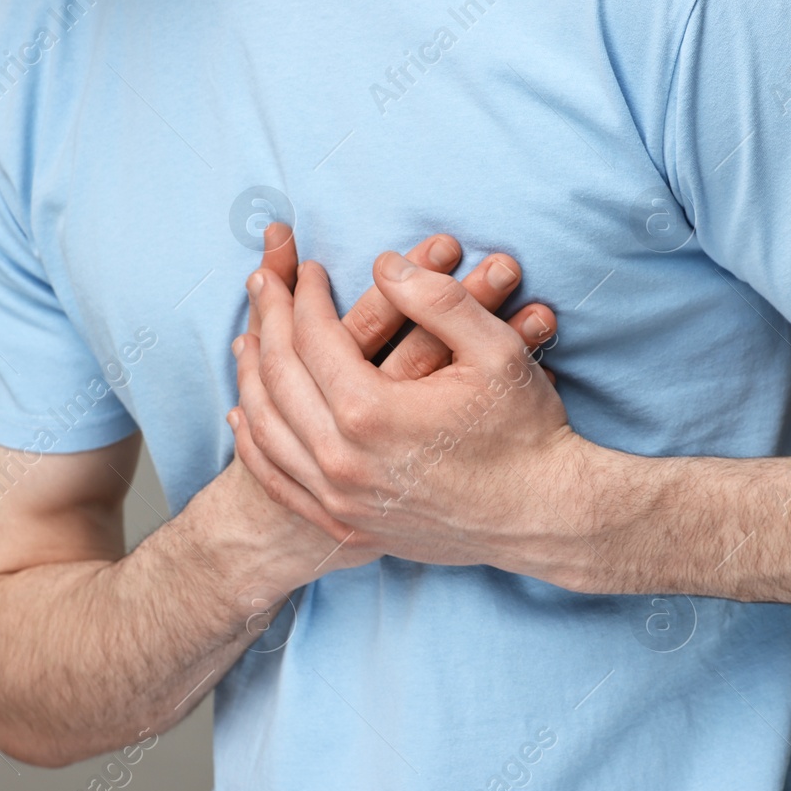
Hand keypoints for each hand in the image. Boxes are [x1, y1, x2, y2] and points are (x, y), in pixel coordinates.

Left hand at [230, 249, 583, 578]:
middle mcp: (342, 460)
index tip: (308, 270)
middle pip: (277, 378)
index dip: (305, 296)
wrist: (544, 516)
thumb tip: (384, 265)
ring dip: (249, 377)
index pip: (312, 338)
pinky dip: (254, 444)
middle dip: (266, 322)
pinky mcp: (346, 525)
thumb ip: (437, 299)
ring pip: (266, 429)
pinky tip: (248, 416)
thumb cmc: (527, 432)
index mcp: (371, 413)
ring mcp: (339, 499)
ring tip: (246, 339)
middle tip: (263, 284)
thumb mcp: (496, 350)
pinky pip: (278, 481)